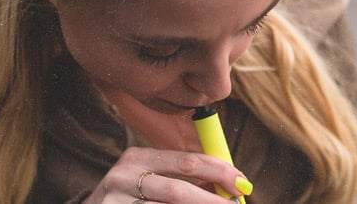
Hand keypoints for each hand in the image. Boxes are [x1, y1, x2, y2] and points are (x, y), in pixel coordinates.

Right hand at [83, 147, 246, 203]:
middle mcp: (123, 176)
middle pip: (178, 190)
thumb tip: (228, 183)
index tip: (242, 182)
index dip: (219, 171)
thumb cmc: (130, 198)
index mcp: (137, 157)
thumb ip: (183, 177)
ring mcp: (115, 202)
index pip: (187, 161)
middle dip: (212, 200)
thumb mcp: (150, 179)